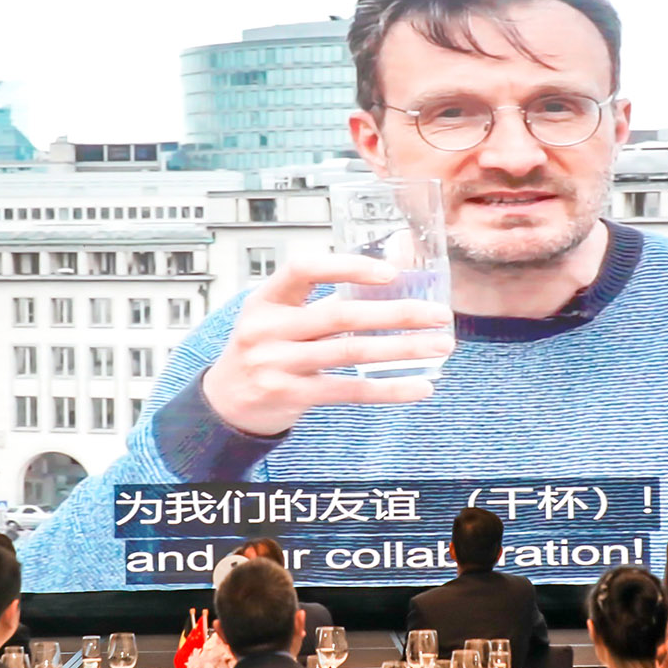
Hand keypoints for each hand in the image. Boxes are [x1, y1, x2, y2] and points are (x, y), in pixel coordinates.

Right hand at [201, 254, 455, 436]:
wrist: (226, 400)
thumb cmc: (264, 348)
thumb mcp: (279, 315)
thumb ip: (326, 296)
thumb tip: (393, 268)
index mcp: (266, 298)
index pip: (303, 269)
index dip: (347, 267)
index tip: (391, 272)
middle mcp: (268, 329)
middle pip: (340, 315)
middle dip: (397, 313)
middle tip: (439, 313)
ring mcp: (277, 365)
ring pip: (351, 353)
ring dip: (403, 349)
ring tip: (441, 345)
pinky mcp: (292, 396)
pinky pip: (349, 391)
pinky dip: (388, 389)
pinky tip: (419, 386)